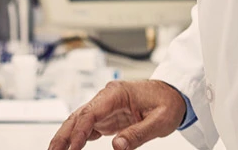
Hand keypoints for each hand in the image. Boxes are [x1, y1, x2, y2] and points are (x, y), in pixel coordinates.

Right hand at [48, 80, 185, 149]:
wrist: (174, 94)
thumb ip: (138, 133)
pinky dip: (77, 136)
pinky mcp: (107, 114)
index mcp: (117, 93)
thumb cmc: (168, 102)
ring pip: (79, 120)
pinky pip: (88, 125)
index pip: (91, 112)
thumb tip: (117, 146)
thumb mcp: (159, 121)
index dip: (79, 131)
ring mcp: (105, 105)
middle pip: (78, 115)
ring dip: (67, 136)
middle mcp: (107, 97)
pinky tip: (72, 147)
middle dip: (63, 134)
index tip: (72, 148)